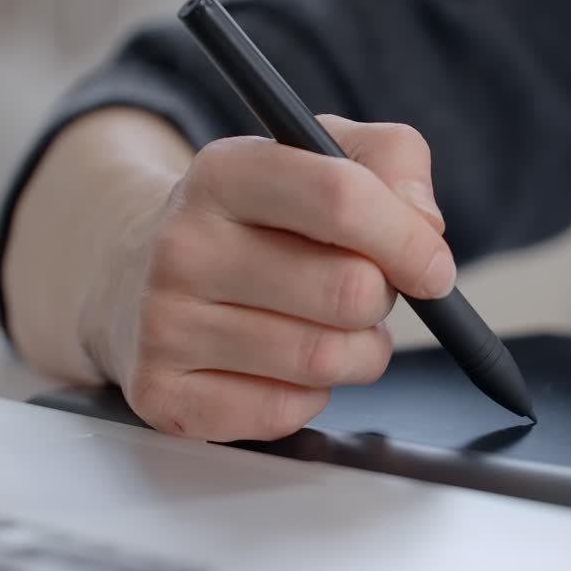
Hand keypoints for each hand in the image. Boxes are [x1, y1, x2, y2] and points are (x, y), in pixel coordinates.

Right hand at [81, 115, 451, 440]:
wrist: (137, 275)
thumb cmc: (255, 221)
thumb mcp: (320, 157)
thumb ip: (392, 162)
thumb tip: (424, 227)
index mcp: (225, 172)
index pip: (341, 199)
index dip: (409, 240)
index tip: (433, 266)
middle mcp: (183, 245)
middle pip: (348, 292)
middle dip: (379, 299)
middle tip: (360, 291)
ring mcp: (165, 325)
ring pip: (325, 360)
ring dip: (355, 352)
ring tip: (326, 327)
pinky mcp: (164, 395)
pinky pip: (286, 412)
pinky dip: (308, 396)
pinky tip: (281, 364)